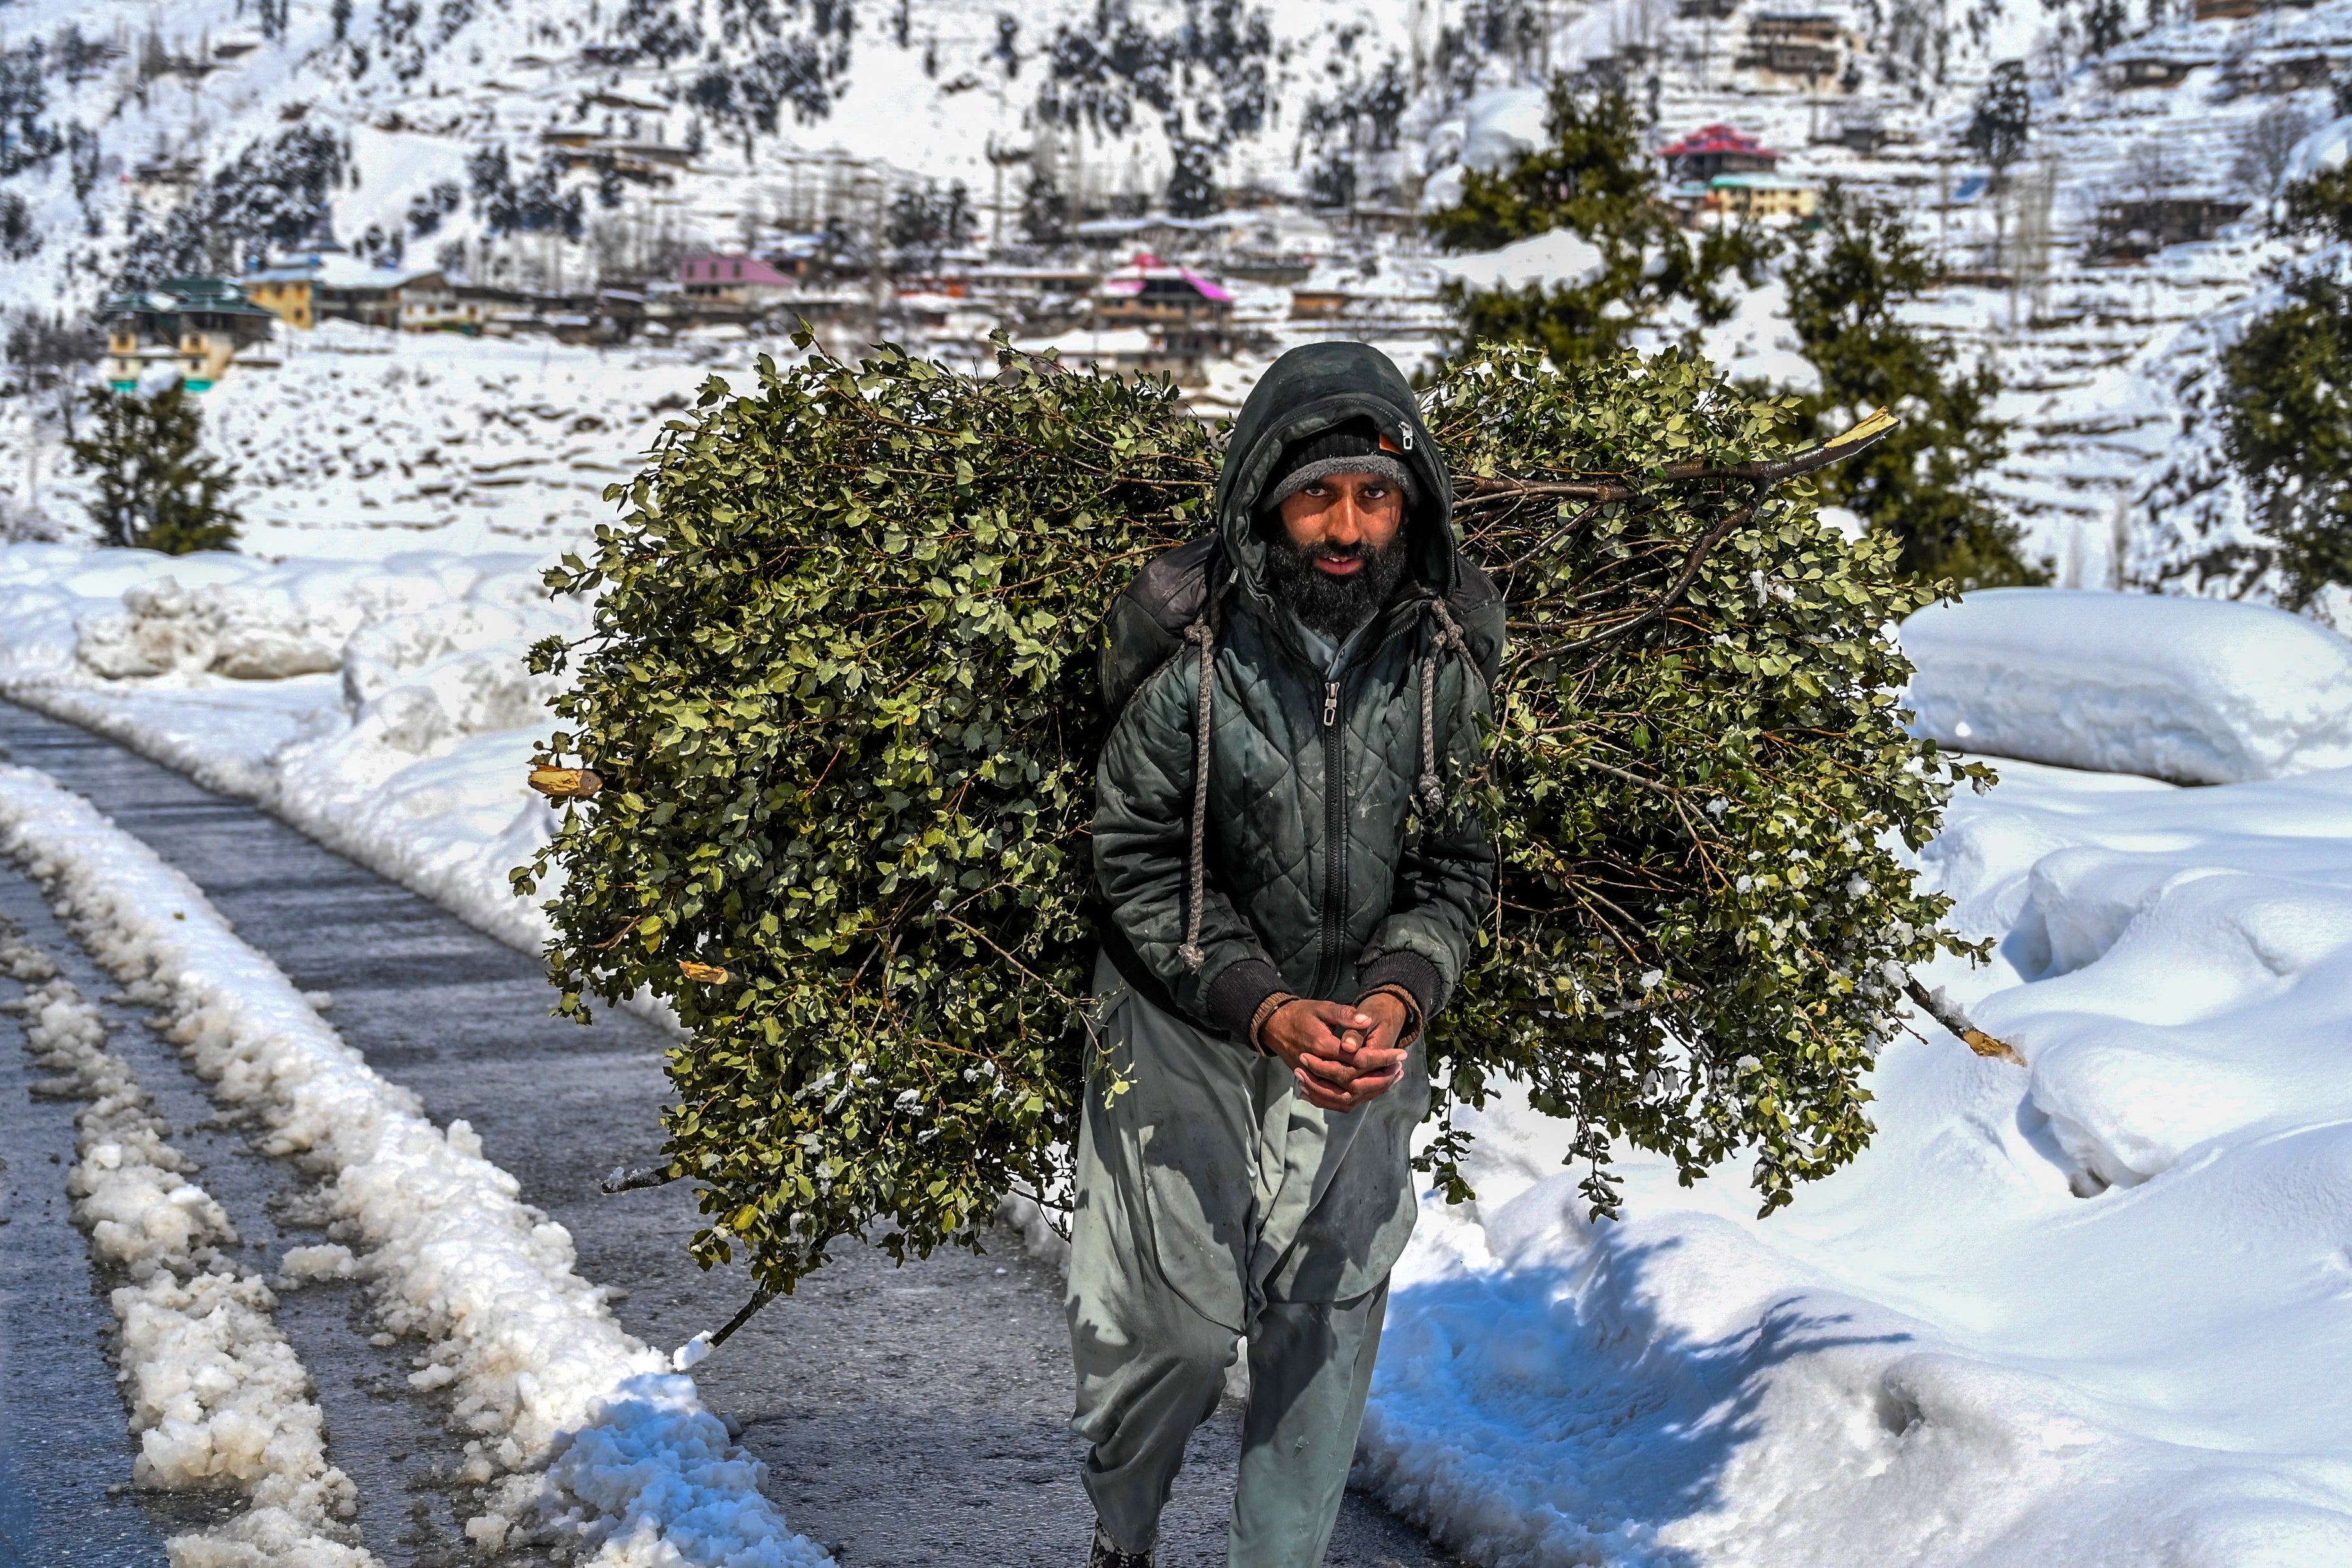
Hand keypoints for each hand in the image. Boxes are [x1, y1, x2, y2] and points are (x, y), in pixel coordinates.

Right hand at [1260, 996, 1407, 1112]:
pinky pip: (1333, 1101)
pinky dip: (1354, 1100)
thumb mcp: (1322, 1007)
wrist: (1274, 1026)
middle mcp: (1318, 1067)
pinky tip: (1370, 1092)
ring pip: (1345, 1097)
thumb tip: (1366, 1020)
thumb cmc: (1300, 1014)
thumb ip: (1344, 1014)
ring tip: (1391, 1080)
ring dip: (1370, 1091)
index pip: (1358, 1059)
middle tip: (1399, 1068)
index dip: (1382, 1058)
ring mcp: (1313, 1079)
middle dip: (1381, 1078)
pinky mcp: (1311, 1084)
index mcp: (1322, 1047)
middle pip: (1354, 1084)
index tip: (1400, 1054)